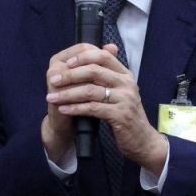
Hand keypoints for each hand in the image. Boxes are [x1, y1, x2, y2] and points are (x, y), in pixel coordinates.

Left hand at [41, 43, 167, 171]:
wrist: (142, 140)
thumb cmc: (127, 115)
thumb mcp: (121, 92)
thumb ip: (108, 76)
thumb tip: (98, 55)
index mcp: (126, 75)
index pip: (103, 56)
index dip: (83, 57)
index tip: (65, 63)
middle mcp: (127, 84)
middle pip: (94, 71)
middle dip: (70, 75)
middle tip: (53, 80)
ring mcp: (125, 99)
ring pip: (91, 91)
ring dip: (68, 94)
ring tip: (52, 97)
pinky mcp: (121, 115)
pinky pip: (93, 108)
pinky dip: (75, 108)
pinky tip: (63, 110)